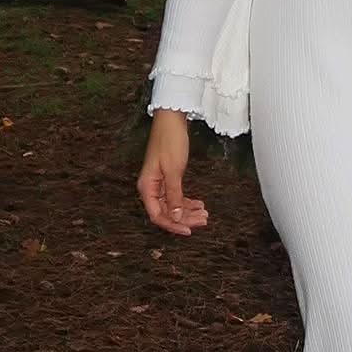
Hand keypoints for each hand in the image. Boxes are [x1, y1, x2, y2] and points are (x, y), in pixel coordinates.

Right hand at [139, 109, 208, 235]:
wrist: (171, 120)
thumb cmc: (169, 141)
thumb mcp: (173, 170)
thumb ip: (174, 195)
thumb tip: (176, 217)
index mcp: (147, 187)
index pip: (158, 215)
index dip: (173, 225)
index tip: (189, 230)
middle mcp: (151, 187)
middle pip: (167, 212)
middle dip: (185, 218)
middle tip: (203, 220)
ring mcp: (159, 183)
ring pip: (173, 205)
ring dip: (188, 211)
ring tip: (205, 214)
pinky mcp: (168, 177)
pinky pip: (176, 196)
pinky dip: (187, 201)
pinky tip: (199, 204)